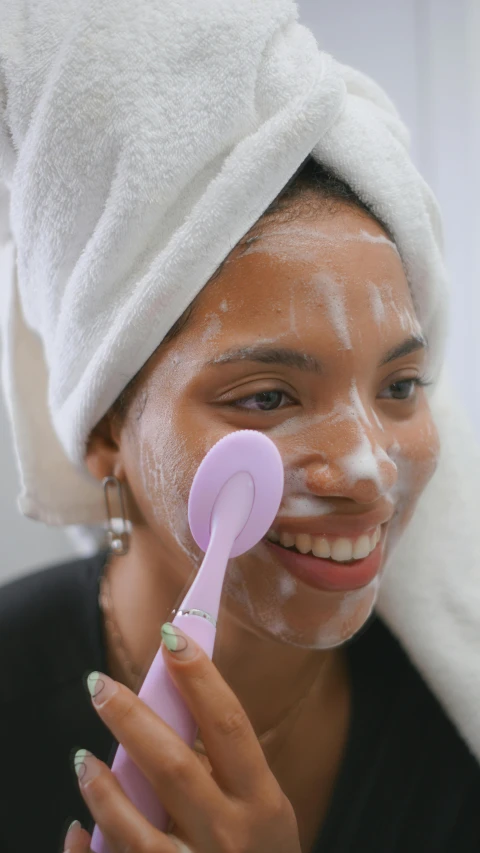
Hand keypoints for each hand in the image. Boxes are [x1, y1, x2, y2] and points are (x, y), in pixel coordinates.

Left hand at [63, 622, 300, 852]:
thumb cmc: (260, 852)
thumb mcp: (263, 807)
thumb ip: (227, 766)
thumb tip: (170, 709)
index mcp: (261, 800)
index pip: (230, 725)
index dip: (201, 678)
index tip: (172, 637)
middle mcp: (231, 835)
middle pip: (175, 766)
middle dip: (132, 719)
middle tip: (99, 685)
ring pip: (136, 826)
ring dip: (102, 788)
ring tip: (83, 758)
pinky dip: (92, 844)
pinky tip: (79, 824)